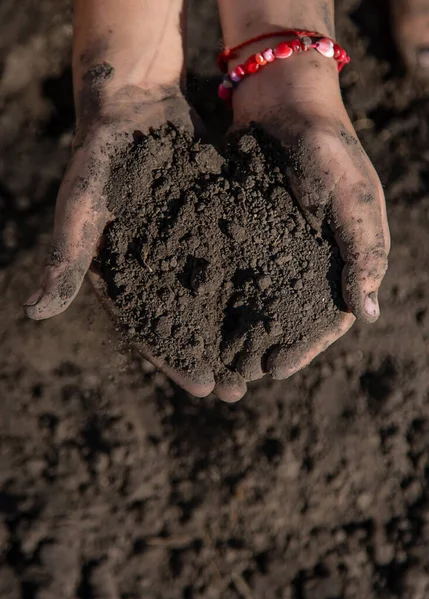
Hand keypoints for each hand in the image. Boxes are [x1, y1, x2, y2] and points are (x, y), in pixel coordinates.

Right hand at [24, 88, 246, 400]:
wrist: (135, 103)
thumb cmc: (100, 155)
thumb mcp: (83, 205)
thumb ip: (67, 256)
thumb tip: (34, 312)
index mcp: (121, 274)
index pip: (148, 329)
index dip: (174, 360)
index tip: (204, 389)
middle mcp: (154, 268)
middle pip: (185, 322)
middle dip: (211, 355)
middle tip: (240, 389)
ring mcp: (183, 248)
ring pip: (213, 297)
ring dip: (235, 327)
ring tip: (262, 358)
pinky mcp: (209, 224)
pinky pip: (231, 259)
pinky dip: (250, 282)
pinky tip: (276, 301)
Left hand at [230, 51, 389, 379]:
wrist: (284, 100)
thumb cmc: (329, 147)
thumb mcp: (354, 198)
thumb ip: (363, 252)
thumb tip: (368, 314)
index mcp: (341, 258)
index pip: (327, 320)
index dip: (304, 348)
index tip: (274, 371)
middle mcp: (308, 259)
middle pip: (289, 318)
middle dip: (266, 348)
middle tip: (239, 376)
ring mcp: (275, 246)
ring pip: (258, 301)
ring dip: (239, 330)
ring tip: (216, 356)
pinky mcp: (246, 229)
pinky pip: (234, 269)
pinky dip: (221, 293)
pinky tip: (199, 312)